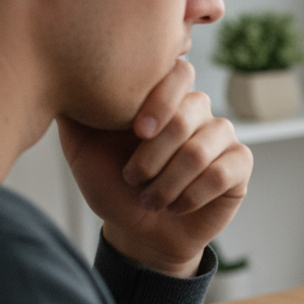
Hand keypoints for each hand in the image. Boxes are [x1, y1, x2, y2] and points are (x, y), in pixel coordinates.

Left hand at [58, 59, 252, 277]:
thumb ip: (77, 112)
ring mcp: (222, 137)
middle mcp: (198, 111)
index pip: (178, 73)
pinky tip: (177, 206)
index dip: (160, 102)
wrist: (139, 231)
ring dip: (169, 182)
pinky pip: (222, 173)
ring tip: (151, 199)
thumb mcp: (82, 148)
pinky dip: (192, 195)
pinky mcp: (240, 165)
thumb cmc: (113, 186)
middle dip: (154, 156)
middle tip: (133, 179)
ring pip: (200, 150)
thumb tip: (63, 72)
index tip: (136, 132)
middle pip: (188, 115)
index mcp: (164, 97)